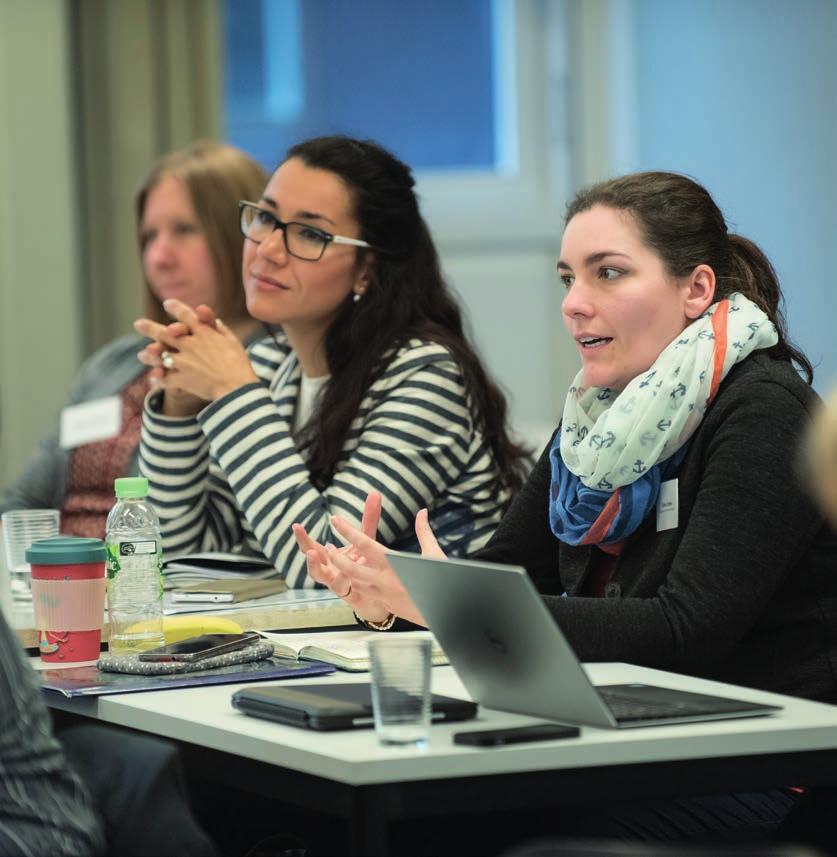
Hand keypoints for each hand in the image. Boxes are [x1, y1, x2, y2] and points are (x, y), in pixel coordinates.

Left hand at [135, 299, 257, 404]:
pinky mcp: (181, 379)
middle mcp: (190, 344)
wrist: (236, 387)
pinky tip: (153, 379)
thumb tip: (214, 322)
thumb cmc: (239, 364)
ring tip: (142, 355)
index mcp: (203, 333)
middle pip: (164, 333)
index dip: (175, 307)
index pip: (186, 315)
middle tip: (138, 324)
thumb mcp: (233, 341)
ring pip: (160, 355)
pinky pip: (165, 379)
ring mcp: (183, 362)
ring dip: (150, 355)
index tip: (167, 303)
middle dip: (149, 328)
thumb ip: (221, 330)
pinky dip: (159, 379)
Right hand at [292, 492, 382, 611]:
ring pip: (323, 578)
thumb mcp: (366, 540)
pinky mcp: (349, 595)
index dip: (303, 537)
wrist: (376, 592)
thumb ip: (369, 519)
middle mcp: (328, 570)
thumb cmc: (364, 564)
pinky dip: (344, 581)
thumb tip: (374, 493)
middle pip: (312, 562)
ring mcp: (337, 584)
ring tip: (316, 559)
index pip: (310, 546)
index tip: (296, 525)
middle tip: (306, 546)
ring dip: (318, 569)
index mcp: (327, 557)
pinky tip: (346, 576)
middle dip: (307, 552)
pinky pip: (343, 589)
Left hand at [293, 496, 444, 626]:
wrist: (448, 613)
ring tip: (336, 559)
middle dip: (336, 557)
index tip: (335, 520)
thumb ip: (423, 532)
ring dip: (343, 570)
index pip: (365, 544)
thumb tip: (422, 512)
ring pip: (355, 583)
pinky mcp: (386, 604)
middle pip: (351, 569)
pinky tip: (352, 575)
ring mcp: (384, 595)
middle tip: (328, 546)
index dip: (348, 530)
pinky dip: (357, 583)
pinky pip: (365, 592)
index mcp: (395, 564)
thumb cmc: (444, 582)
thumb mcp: (433, 554)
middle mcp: (385, 580)